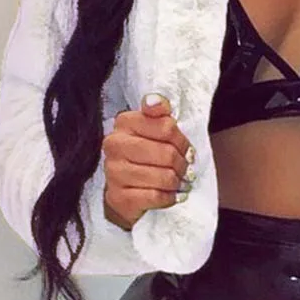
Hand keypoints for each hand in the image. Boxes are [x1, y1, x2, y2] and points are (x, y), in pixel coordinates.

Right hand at [102, 93, 195, 230]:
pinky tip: (171, 195)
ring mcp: (113, 171)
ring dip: (177, 182)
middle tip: (185, 169)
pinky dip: (168, 197)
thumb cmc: (147, 156)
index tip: (185, 149)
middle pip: (167, 153)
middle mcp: (114, 144)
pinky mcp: (118, 197)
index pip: (167, 127)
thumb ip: (159, 113)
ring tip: (178, 182)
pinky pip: (155, 196)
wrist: (127, 191)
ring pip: (163, 177)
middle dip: (182, 164)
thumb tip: (156, 101)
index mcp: (124, 122)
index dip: (182, 141)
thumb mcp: (155, 130)